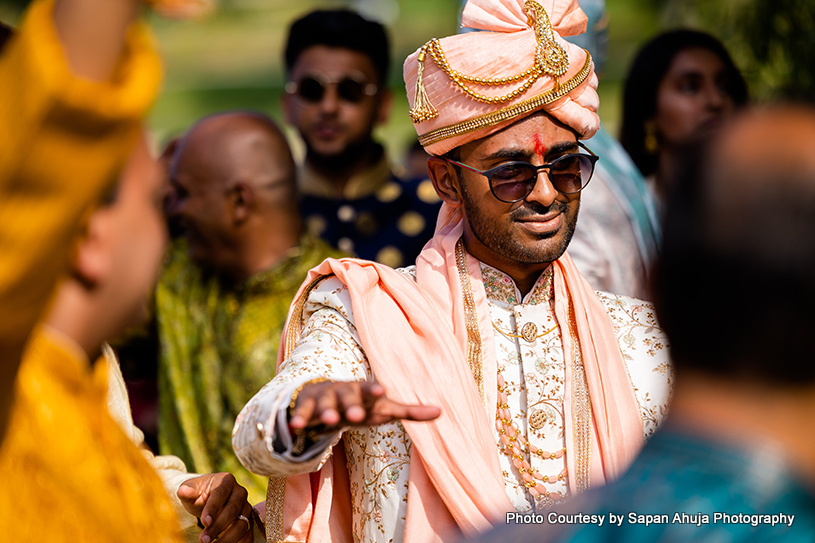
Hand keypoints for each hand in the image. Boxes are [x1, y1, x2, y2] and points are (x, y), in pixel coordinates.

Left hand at [177, 473, 253, 542]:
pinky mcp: (248, 520)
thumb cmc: (199, 493)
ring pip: (241, 524)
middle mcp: (240, 492)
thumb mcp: (191, 490)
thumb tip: (184, 491)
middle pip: (232, 510)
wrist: (208, 499)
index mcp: (226, 481)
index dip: (213, 508)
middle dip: (218, 527)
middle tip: (203, 540)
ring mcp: (246, 507)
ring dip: (227, 539)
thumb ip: (187, 491)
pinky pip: (247, 534)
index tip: (204, 522)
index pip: (220, 494)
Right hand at [289, 381, 440, 432]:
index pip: (371, 390)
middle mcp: (344, 391)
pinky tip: (295, 428)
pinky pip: (302, 414)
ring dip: (326, 412)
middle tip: (354, 415)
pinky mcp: (306, 407)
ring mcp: (324, 398)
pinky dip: (299, 419)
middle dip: (351, 405)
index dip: (375, 390)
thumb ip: (410, 412)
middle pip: (348, 396)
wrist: (325, 397)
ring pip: (325, 404)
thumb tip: (441, 412)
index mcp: (364, 392)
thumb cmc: (362, 405)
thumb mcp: (384, 410)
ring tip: (329, 421)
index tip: (382, 391)